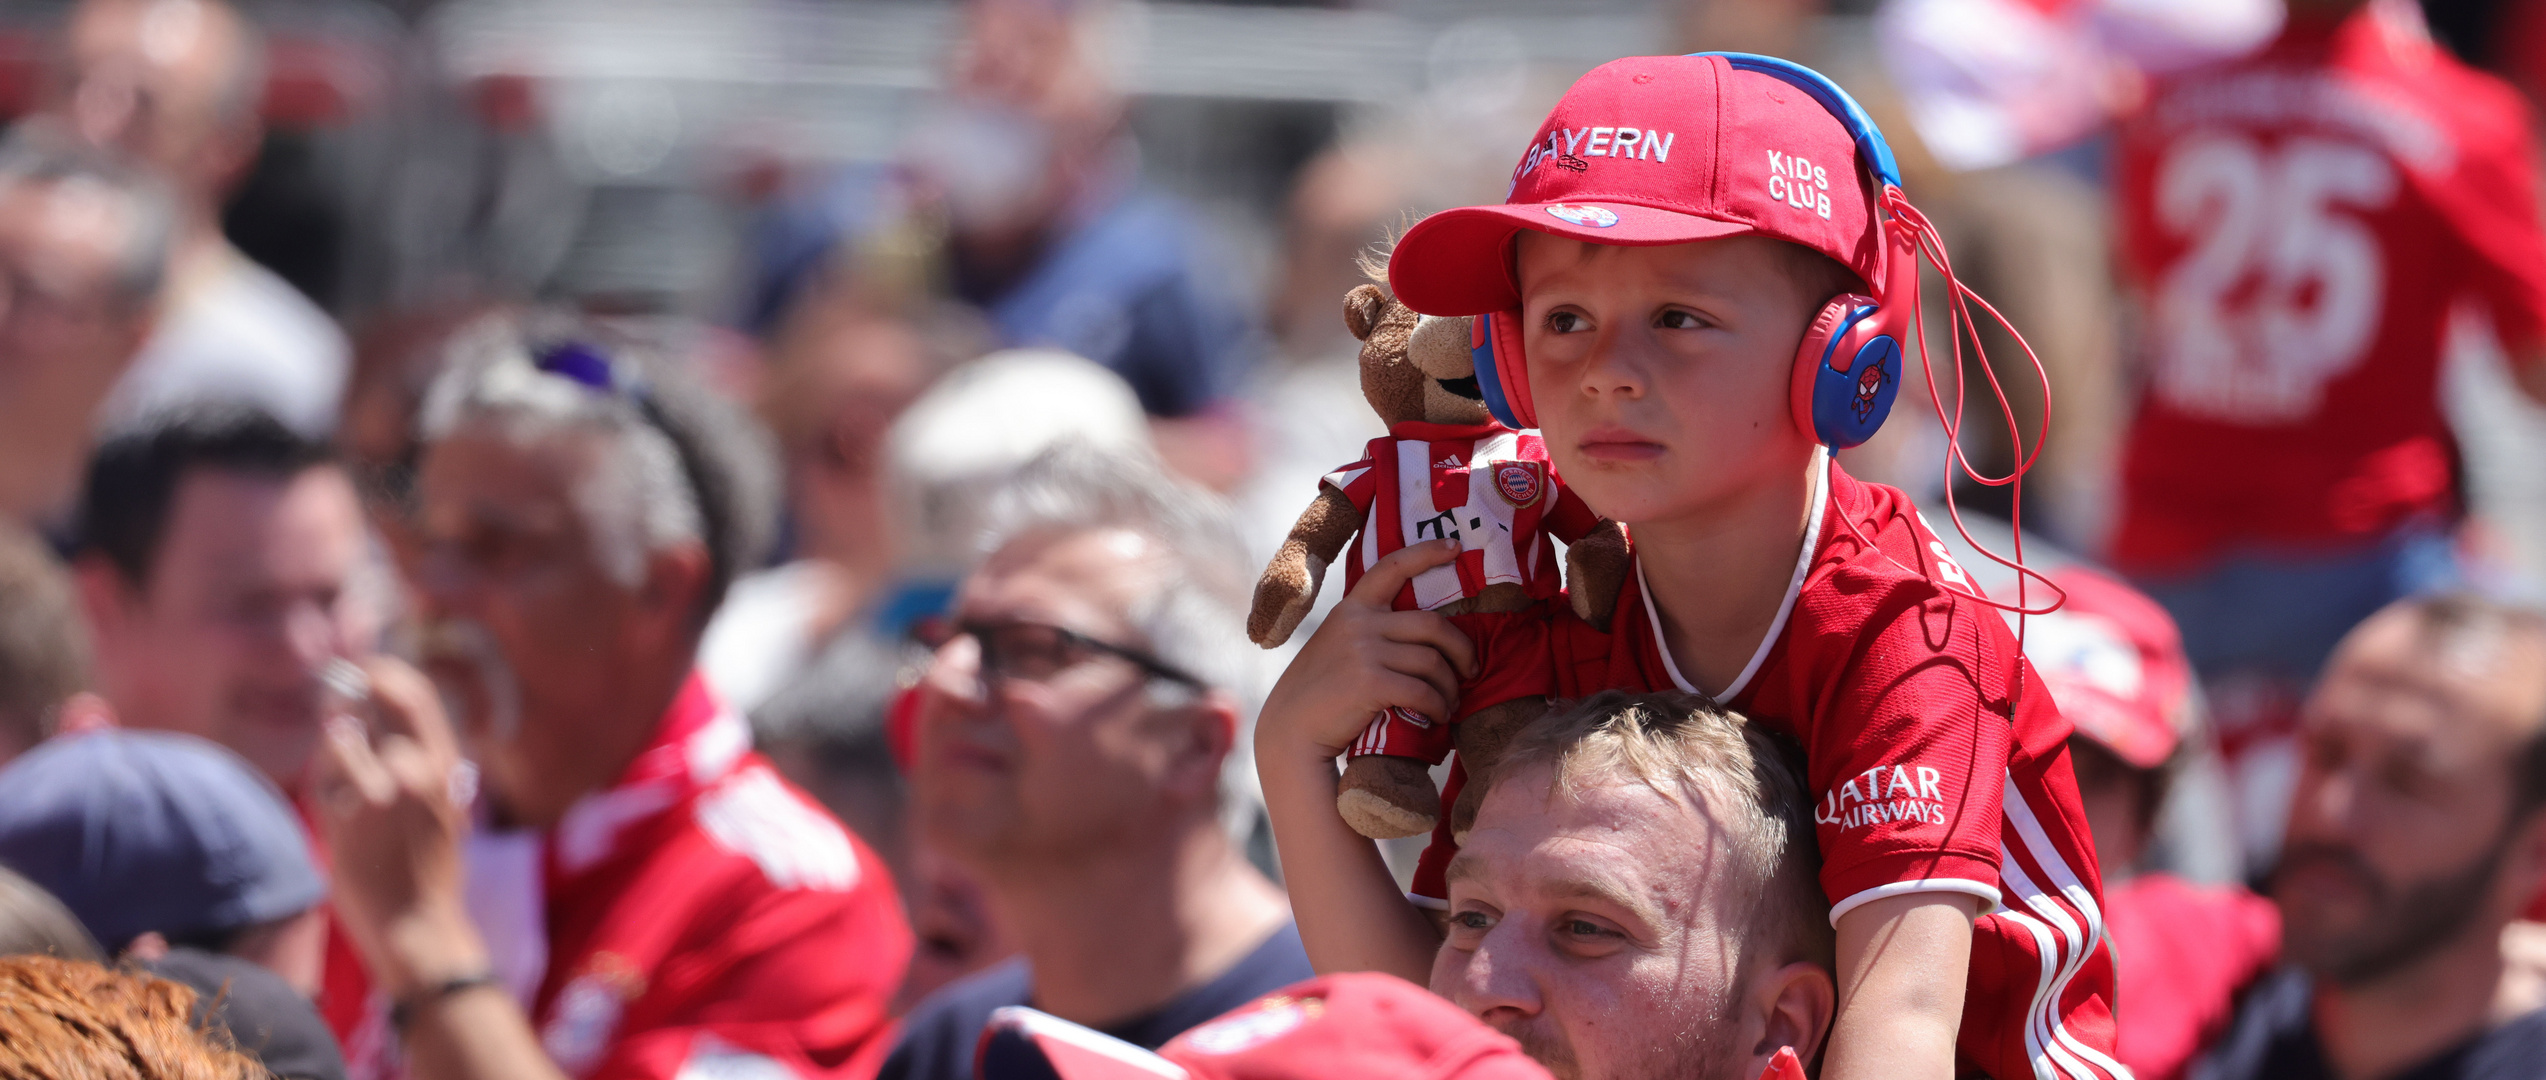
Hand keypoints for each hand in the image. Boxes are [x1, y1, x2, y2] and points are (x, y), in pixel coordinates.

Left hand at [310, 656, 488, 997]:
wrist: (417, 927)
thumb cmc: (426, 871)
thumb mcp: (445, 808)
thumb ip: (422, 763)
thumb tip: (381, 717)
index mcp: (449, 765)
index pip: (417, 694)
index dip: (385, 673)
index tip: (363, 670)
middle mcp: (423, 768)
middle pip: (383, 697)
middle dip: (353, 685)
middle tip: (333, 687)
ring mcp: (388, 788)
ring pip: (342, 736)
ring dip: (332, 752)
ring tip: (342, 787)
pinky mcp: (354, 812)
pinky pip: (325, 775)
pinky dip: (326, 785)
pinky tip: (338, 815)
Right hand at [1256, 539, 1477, 766]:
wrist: (1290, 728)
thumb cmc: (1321, 691)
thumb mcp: (1337, 644)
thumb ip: (1370, 630)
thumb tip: (1424, 634)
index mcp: (1353, 608)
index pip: (1393, 567)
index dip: (1427, 553)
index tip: (1455, 547)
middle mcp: (1359, 622)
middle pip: (1433, 625)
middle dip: (1462, 649)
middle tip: (1470, 669)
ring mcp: (1364, 651)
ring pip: (1432, 662)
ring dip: (1450, 687)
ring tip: (1451, 702)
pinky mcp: (1371, 682)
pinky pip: (1423, 691)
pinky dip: (1438, 707)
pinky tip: (1439, 716)